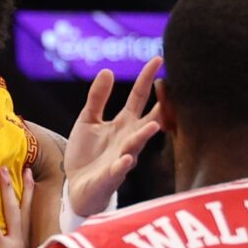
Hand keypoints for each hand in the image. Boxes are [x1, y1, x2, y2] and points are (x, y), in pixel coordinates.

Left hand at [63, 60, 162, 219]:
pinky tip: (125, 159)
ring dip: (144, 136)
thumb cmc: (87, 154)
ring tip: (152, 126)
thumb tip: (108, 71)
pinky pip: (118, 171)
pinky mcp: (110, 177)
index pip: (139, 97)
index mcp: (123, 124)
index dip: (147, 79)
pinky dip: (122, 165)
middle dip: (160, 107)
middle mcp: (128, 139)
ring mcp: (122, 158)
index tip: (157, 59)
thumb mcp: (88, 120)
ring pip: (136, 146)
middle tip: (170, 90)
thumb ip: (97, 98)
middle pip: (148, 119)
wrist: (77, 187)